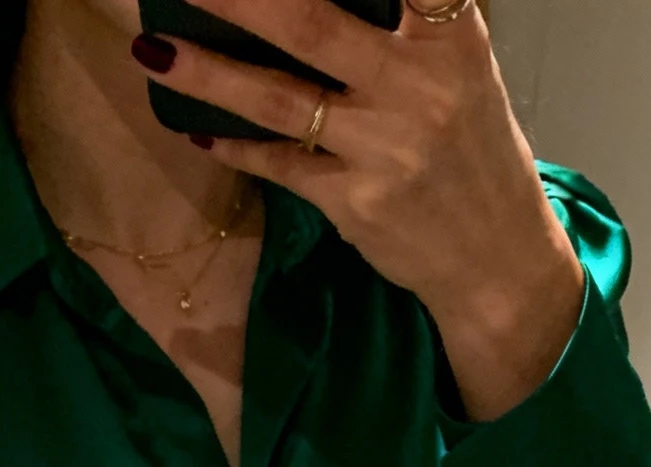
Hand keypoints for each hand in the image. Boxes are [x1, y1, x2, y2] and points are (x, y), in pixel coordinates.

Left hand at [133, 0, 583, 417]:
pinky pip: (278, 165)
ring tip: (154, 47)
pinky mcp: (353, 202)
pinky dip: (233, 145)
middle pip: (312, 23)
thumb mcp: (460, 68)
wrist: (496, 257)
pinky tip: (193, 126)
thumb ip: (406, 23)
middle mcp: (416, 83)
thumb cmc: (470, 148)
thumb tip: (311, 7)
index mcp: (450, 35)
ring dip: (209, 72)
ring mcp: (382, 147)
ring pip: (279, 98)